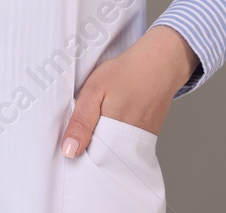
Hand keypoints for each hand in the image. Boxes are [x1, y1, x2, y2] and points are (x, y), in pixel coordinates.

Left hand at [61, 25, 197, 157]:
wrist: (158, 65)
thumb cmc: (124, 74)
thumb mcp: (94, 91)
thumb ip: (81, 122)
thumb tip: (69, 152)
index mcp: (112, 134)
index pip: (90, 160)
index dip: (78, 153)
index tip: (68, 146)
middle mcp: (129, 144)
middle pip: (103, 159)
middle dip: (89, 151)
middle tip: (79, 132)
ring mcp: (141, 141)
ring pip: (115, 152)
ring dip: (102, 144)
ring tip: (96, 123)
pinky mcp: (148, 136)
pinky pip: (127, 145)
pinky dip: (116, 139)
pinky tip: (110, 123)